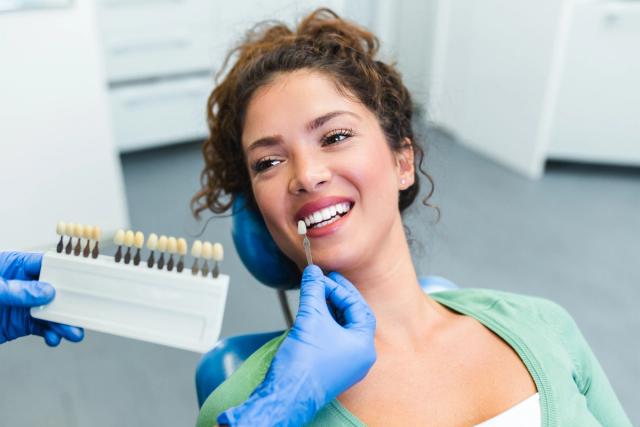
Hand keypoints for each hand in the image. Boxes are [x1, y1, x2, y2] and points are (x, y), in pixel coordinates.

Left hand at [0, 251, 83, 345]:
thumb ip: (16, 290)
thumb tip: (45, 290)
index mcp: (13, 265)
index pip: (46, 264)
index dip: (67, 271)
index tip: (85, 281)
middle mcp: (20, 283)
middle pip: (54, 289)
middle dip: (69, 302)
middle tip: (82, 313)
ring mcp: (20, 304)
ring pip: (50, 310)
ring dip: (63, 322)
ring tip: (72, 332)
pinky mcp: (17, 323)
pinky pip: (41, 327)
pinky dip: (51, 333)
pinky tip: (54, 338)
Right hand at [218, 265, 375, 426]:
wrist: (285, 395)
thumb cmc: (302, 364)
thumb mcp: (310, 318)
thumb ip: (314, 291)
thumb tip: (313, 273)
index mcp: (363, 346)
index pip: (357, 307)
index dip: (340, 289)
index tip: (324, 277)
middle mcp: (359, 358)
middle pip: (353, 317)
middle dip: (337, 298)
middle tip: (324, 281)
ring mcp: (346, 366)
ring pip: (343, 329)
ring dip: (330, 310)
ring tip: (316, 295)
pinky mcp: (332, 370)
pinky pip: (334, 341)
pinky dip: (325, 324)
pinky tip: (312, 314)